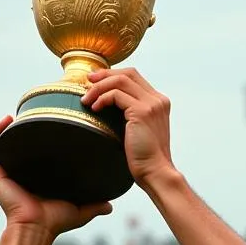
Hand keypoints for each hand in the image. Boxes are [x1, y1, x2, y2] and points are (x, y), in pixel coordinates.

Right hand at [0, 118, 112, 233]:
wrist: (37, 229)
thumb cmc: (55, 222)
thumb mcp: (80, 210)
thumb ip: (95, 206)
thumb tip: (111, 206)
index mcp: (33, 179)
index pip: (32, 157)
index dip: (36, 142)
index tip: (47, 125)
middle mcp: (16, 175)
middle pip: (14, 149)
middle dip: (18, 132)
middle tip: (31, 115)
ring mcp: (4, 174)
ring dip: (1, 129)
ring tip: (15, 116)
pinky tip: (5, 121)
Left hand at [80, 69, 173, 187]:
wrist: (155, 171)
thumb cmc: (145, 157)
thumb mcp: (140, 130)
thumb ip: (131, 115)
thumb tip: (109, 105)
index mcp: (159, 103)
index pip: (135, 77)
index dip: (113, 75)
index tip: (96, 81)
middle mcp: (157, 100)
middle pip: (128, 73)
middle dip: (105, 74)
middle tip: (88, 81)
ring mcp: (151, 104)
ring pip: (120, 81)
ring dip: (99, 87)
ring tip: (86, 99)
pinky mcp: (142, 112)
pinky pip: (116, 95)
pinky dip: (102, 98)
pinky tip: (95, 108)